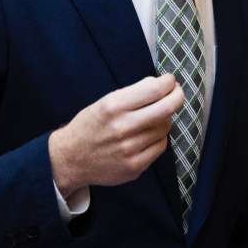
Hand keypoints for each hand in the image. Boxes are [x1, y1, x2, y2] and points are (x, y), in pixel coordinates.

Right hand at [48, 75, 183, 197]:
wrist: (70, 159)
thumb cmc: (90, 126)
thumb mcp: (104, 102)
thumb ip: (132, 93)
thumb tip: (159, 84)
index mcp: (113, 106)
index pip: (154, 89)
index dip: (168, 83)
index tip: (170, 81)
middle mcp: (123, 127)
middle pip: (167, 108)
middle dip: (177, 96)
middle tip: (176, 93)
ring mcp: (130, 149)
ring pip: (165, 127)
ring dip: (164, 119)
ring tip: (154, 117)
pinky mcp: (135, 166)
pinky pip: (160, 146)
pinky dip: (158, 137)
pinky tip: (148, 135)